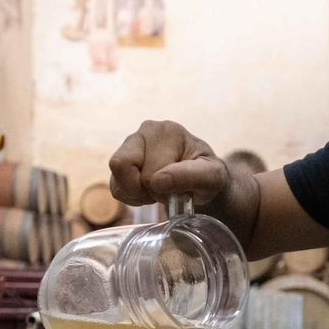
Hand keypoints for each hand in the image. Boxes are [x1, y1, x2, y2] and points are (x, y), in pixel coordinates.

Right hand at [108, 120, 228, 207]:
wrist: (202, 178)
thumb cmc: (207, 175)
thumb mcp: (212, 177)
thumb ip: (190, 176)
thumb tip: (158, 180)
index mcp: (167, 131)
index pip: (150, 172)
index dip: (164, 190)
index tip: (182, 187)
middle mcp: (144, 132)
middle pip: (122, 167)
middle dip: (147, 190)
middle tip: (168, 189)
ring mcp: (130, 145)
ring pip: (116, 179)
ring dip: (137, 194)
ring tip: (158, 189)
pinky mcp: (121, 162)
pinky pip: (116, 189)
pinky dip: (132, 197)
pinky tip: (149, 191)